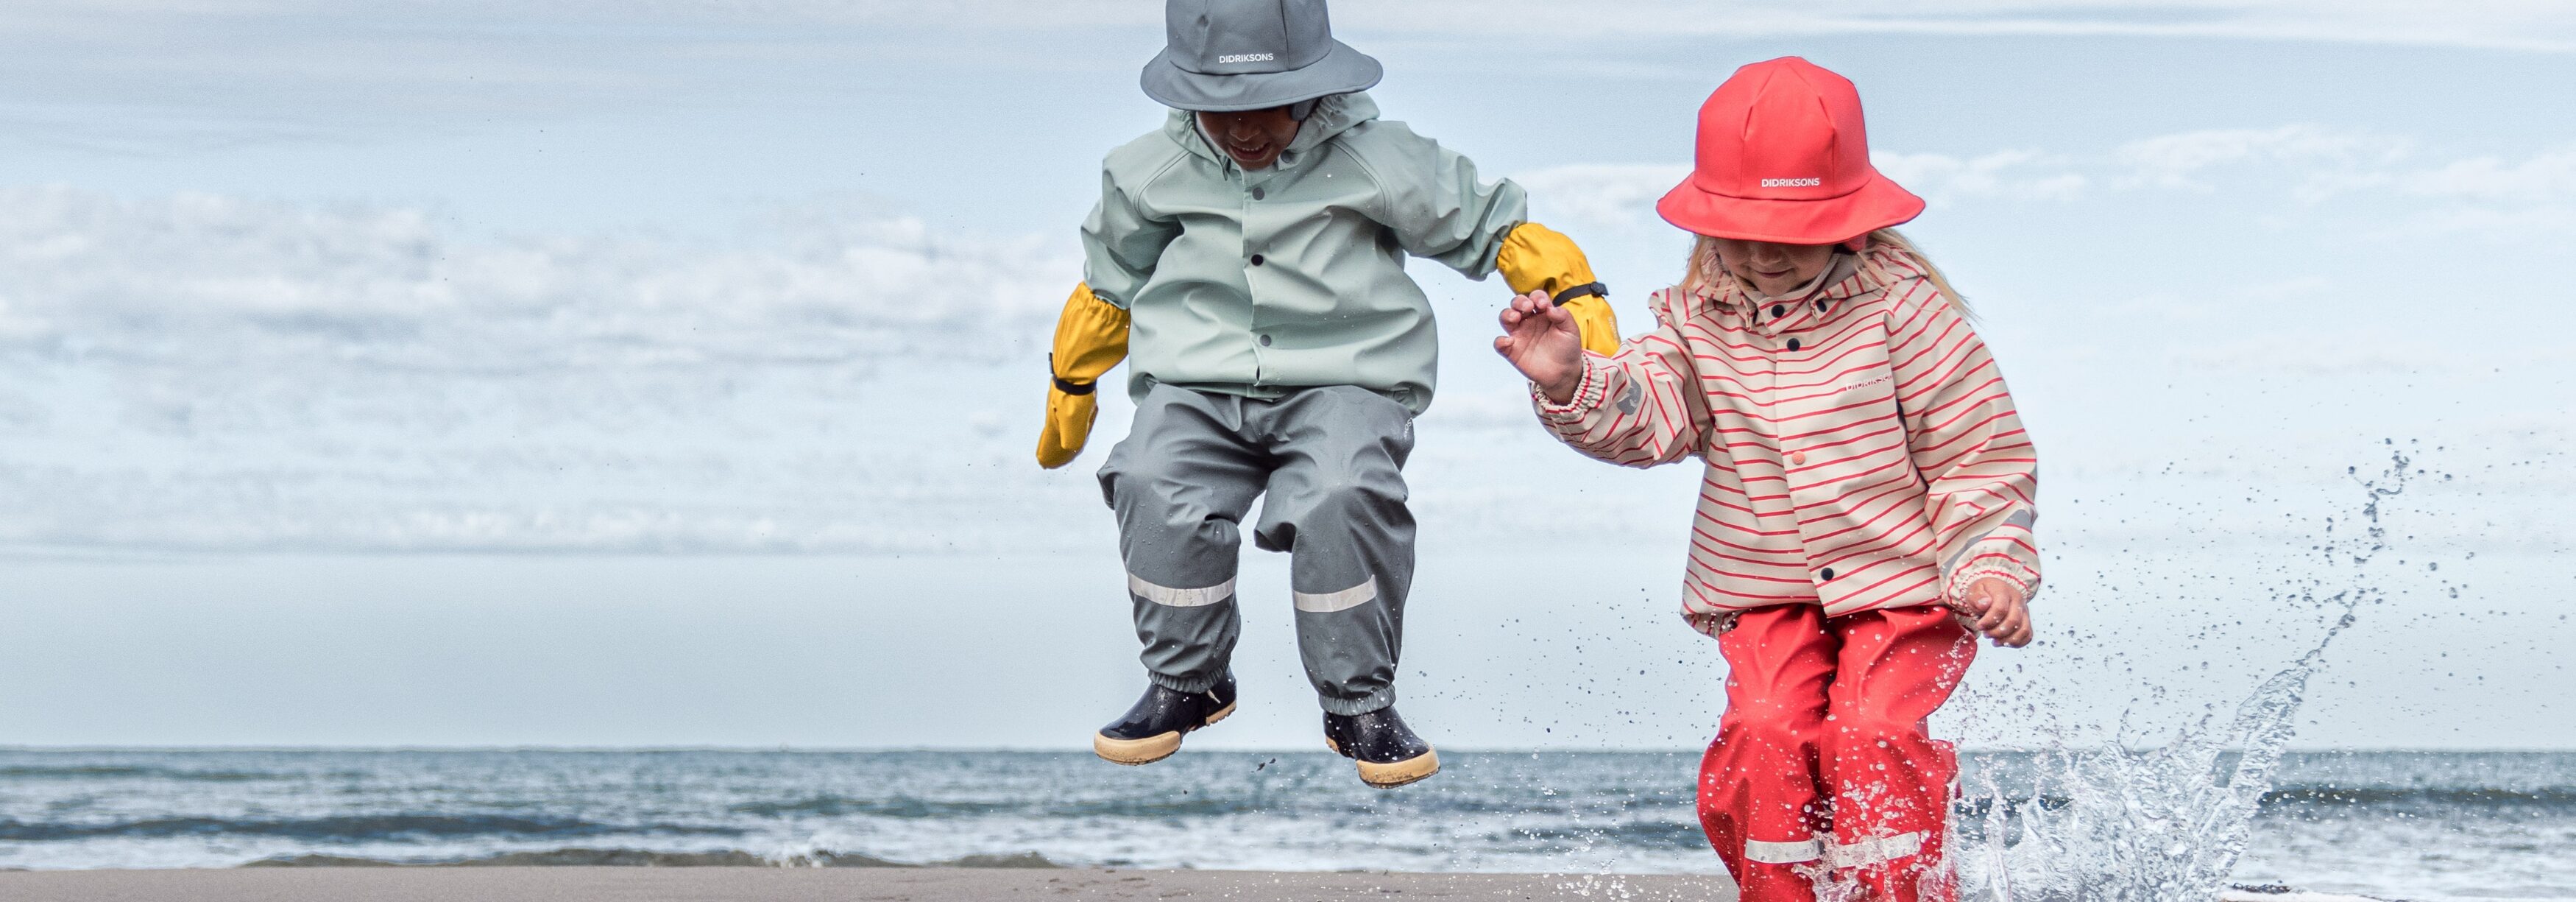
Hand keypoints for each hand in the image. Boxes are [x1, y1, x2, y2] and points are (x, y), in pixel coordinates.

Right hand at [1492, 289, 1584, 403]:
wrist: (1564, 373)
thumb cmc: (1567, 349)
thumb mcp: (1571, 330)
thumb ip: (1563, 316)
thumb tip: (1551, 308)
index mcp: (1543, 313)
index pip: (1536, 297)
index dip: (1537, 297)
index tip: (1543, 305)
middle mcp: (1529, 321)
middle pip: (1517, 303)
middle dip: (1519, 301)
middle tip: (1527, 307)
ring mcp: (1520, 335)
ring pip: (1505, 318)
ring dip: (1507, 314)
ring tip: (1515, 317)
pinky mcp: (1512, 350)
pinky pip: (1500, 343)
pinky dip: (1501, 341)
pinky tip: (1510, 341)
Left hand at [1949, 577, 2032, 646]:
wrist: (1992, 592)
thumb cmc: (1982, 593)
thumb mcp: (1974, 591)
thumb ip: (1977, 597)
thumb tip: (1984, 604)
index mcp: (2004, 591)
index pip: (2001, 609)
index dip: (1989, 621)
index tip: (1979, 626)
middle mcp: (2018, 600)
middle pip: (2013, 621)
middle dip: (1997, 632)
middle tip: (1986, 634)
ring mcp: (2024, 611)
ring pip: (2023, 630)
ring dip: (2007, 640)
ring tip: (1994, 641)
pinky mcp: (2026, 620)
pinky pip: (2028, 635)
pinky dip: (2017, 643)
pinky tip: (2004, 642)